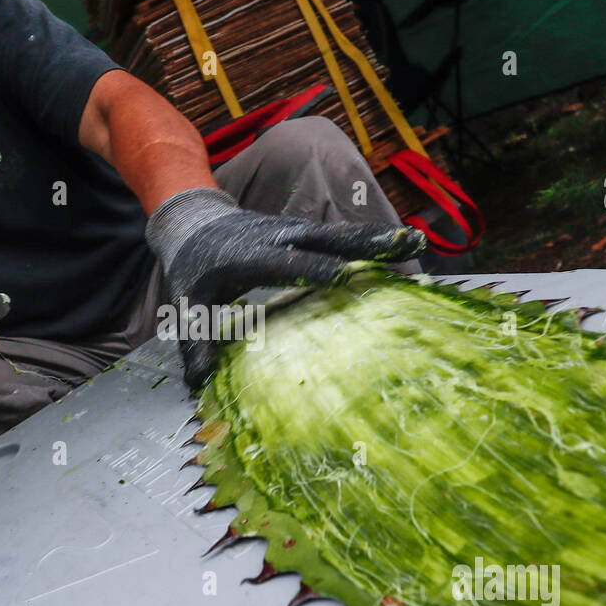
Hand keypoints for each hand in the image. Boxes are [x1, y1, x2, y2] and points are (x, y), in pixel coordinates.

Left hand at [145, 187, 427, 387]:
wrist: (194, 221)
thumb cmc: (194, 269)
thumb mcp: (187, 304)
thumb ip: (196, 343)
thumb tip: (198, 385)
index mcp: (250, 256)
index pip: (285, 262)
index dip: (312, 268)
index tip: (344, 276)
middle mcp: (279, 238)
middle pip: (326, 237)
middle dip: (365, 242)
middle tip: (404, 245)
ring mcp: (295, 230)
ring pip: (340, 232)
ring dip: (379, 238)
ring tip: (418, 242)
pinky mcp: (305, 231)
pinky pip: (340, 235)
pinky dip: (372, 240)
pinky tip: (404, 246)